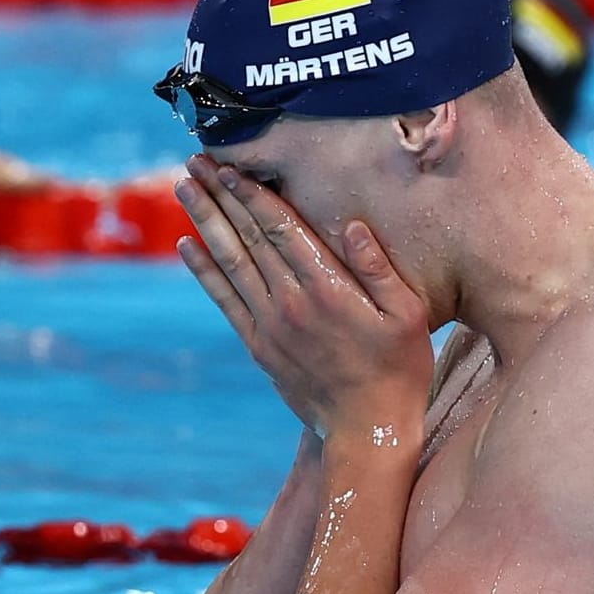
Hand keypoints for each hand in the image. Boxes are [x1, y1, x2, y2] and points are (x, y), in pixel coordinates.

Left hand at [174, 155, 433, 437]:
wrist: (367, 432)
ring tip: (184, 188)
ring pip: (230, 262)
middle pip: (248, 237)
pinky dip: (203, 270)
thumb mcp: (409, 316)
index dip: (253, 194)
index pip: (281, 228)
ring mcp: (270, 325)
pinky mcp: (259, 346)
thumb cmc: (399, 370)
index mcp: (328, 288)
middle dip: (219, 195)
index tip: (230, 166)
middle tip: (194, 161)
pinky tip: (186, 244)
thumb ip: (379, 269)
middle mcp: (291, 302)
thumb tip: (353, 225)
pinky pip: (224, 300)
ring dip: (204, 221)